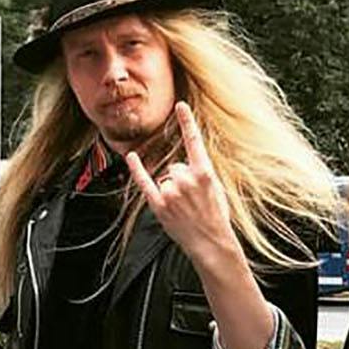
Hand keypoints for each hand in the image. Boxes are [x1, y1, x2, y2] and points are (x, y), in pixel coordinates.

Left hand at [126, 101, 238, 268]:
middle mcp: (186, 179)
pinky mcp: (159, 205)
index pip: (194, 142)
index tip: (179, 105)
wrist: (211, 244)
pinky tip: (131, 158)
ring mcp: (171, 192)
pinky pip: (145, 183)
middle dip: (182, 179)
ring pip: (166, 178)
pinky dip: (137, 170)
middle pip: (176, 166)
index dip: (187, 122)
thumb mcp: (216, 189)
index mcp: (205, 173)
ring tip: (184, 207)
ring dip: (172, 189)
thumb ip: (199, 173)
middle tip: (193, 199)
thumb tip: (180, 168)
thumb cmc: (216, 217)